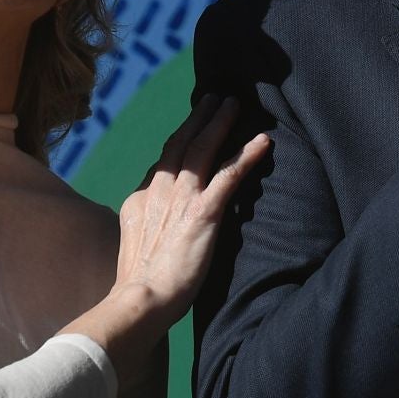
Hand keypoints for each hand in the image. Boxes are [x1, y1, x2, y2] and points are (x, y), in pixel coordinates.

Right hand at [62, 96, 270, 383]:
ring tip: (232, 104)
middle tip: (213, 98)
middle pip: (180, 145)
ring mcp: (181, 200)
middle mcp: (159, 192)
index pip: (163, 165)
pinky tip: (263, 141)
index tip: (190, 131)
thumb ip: (144, 228)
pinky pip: (229, 175)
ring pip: (202, 149)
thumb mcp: (135, 247)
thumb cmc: (140, 286)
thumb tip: (148, 223)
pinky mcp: (203, 212)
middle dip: (198, 119)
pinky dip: (246, 156)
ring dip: (219, 123)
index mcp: (141, 200)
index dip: (178, 144)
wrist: (142, 299)